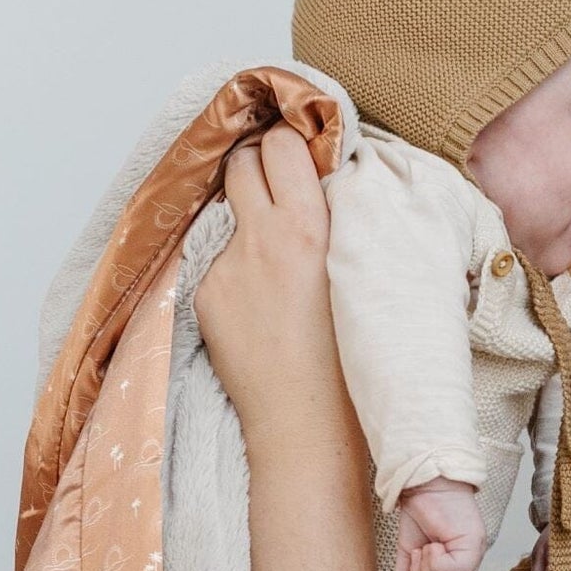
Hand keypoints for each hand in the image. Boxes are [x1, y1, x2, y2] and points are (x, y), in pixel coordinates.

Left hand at [193, 124, 335, 454]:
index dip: (291, 144)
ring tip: (269, 250)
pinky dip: (233, 269)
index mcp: (309, 227)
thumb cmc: (352, 364)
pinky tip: (257, 306)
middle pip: (243, 161)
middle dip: (258, 165)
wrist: (306, 426)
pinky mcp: (205, 294)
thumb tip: (332, 193)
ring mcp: (226, 265)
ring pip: (226, 210)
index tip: (302, 154)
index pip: (284, 145)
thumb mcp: (365, 281)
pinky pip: (216, 260)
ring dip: (244, 214)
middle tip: (278, 187)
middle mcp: (260, 237)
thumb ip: (344, 228)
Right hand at [396, 477, 486, 570]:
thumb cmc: (420, 511)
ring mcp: (475, 550)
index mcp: (458, 562)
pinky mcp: (474, 541)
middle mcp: (470, 558)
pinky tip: (430, 546)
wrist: (423, 483)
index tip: (411, 569)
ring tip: (422, 549)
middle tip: (416, 557)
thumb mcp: (409, 548)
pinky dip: (436, 564)